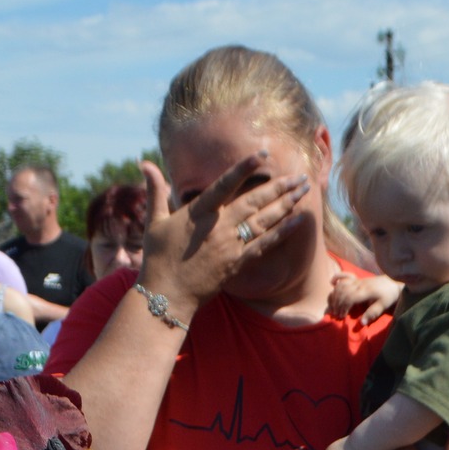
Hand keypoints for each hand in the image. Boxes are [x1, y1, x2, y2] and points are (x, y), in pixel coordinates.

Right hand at [134, 154, 311, 313]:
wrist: (166, 296)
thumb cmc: (157, 259)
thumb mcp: (153, 222)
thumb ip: (155, 191)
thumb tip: (144, 164)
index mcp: (197, 213)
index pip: (225, 184)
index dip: (244, 167)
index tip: (263, 153)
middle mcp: (218, 226)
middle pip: (254, 201)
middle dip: (279, 186)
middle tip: (300, 175)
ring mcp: (230, 245)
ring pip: (264, 220)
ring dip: (286, 204)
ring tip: (303, 191)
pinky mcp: (237, 263)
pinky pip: (264, 244)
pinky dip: (282, 232)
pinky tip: (298, 221)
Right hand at [327, 272, 400, 324]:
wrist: (393, 282)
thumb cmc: (388, 295)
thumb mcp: (383, 306)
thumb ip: (372, 313)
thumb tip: (362, 323)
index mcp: (365, 291)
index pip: (348, 298)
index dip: (342, 308)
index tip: (342, 316)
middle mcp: (359, 284)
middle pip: (342, 292)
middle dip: (336, 304)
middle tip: (336, 314)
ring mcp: (357, 280)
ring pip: (340, 285)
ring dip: (334, 295)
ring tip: (333, 306)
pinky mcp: (357, 278)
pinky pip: (343, 276)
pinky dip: (336, 278)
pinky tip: (332, 283)